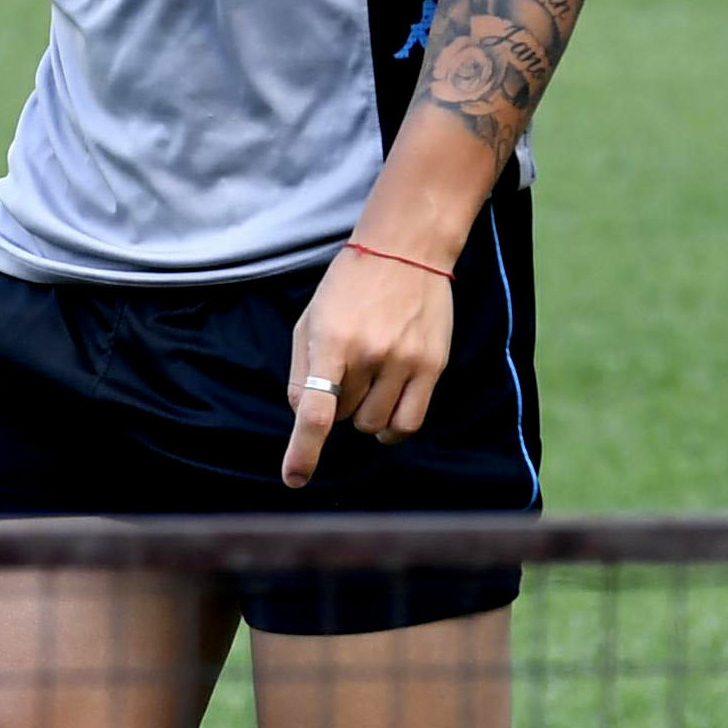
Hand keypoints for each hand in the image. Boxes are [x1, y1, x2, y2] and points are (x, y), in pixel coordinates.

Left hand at [282, 248, 456, 487]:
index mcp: (331, 340)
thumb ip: (299, 370)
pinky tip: (387, 411)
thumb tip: (304, 416)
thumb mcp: (310, 318)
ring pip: (374, 424)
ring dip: (365, 412)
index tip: (295, 478)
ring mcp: (405, 361)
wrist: (406, 249)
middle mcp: (370, 354)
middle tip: (346, 369)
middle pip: (344, 416)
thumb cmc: (350, 284)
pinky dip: (392, 429)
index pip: (316, 410)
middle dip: (338, 403)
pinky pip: (409, 423)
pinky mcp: (432, 366)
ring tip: (370, 380)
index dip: (303, 450)